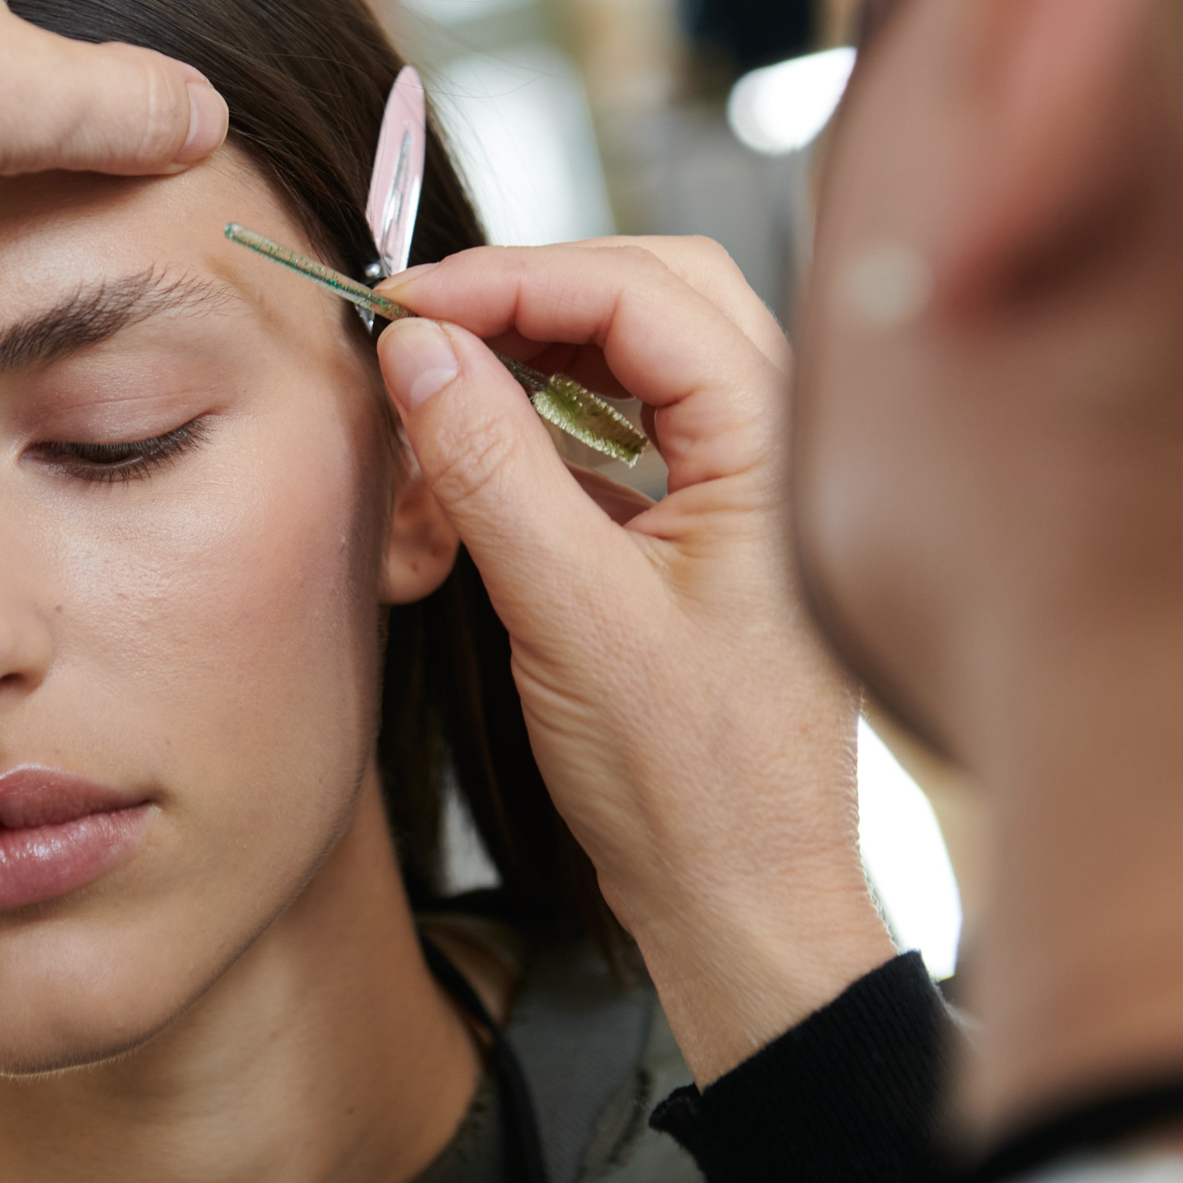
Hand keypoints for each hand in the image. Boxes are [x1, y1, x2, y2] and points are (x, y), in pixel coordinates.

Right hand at [376, 239, 895, 1081]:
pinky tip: (483, 447)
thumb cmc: (694, 785)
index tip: (407, 303)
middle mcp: (774, 444)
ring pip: (636, 353)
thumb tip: (419, 348)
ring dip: (535, 350)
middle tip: (421, 322)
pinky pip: (622, 424)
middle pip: (652, 293)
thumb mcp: (569, 613)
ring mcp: (742, 482)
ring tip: (443, 383)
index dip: (513, 279)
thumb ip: (491, 465)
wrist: (741, 903)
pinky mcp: (700, 523)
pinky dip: (544, 417)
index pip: (640, 293)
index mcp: (775, 448)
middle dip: (529, 292)